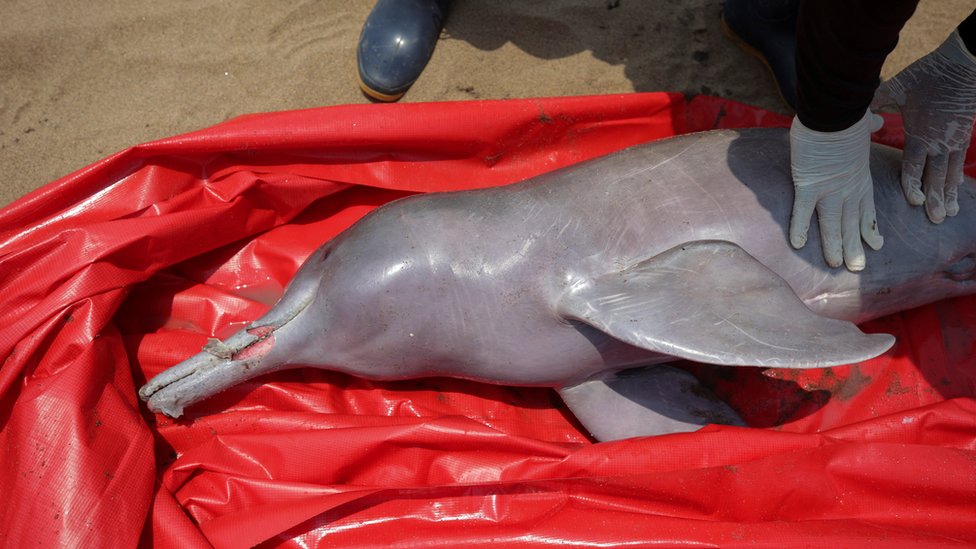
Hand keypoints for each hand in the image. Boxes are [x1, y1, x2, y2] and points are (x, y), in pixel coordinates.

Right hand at [789, 111, 884, 271]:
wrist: (834, 111)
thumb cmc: (846, 115)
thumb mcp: (862, 124)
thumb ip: (868, 126)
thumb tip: (875, 119)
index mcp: (860, 176)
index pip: (866, 209)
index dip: (869, 229)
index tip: (875, 245)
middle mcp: (848, 188)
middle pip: (852, 223)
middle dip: (855, 247)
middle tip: (857, 267)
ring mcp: (829, 189)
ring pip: (833, 224)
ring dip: (835, 246)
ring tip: (837, 264)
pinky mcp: (808, 185)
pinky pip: (803, 211)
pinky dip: (800, 228)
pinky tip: (797, 244)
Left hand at [872, 30, 975, 223]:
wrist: (964, 63)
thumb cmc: (928, 75)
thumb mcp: (897, 88)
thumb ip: (876, 104)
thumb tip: (856, 112)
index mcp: (920, 133)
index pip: (915, 166)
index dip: (914, 185)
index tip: (914, 202)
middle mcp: (939, 141)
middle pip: (936, 175)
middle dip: (935, 198)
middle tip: (936, 218)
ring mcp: (954, 138)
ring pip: (951, 172)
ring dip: (949, 192)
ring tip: (948, 212)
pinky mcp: (964, 133)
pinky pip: (961, 160)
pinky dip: (958, 176)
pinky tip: (957, 188)